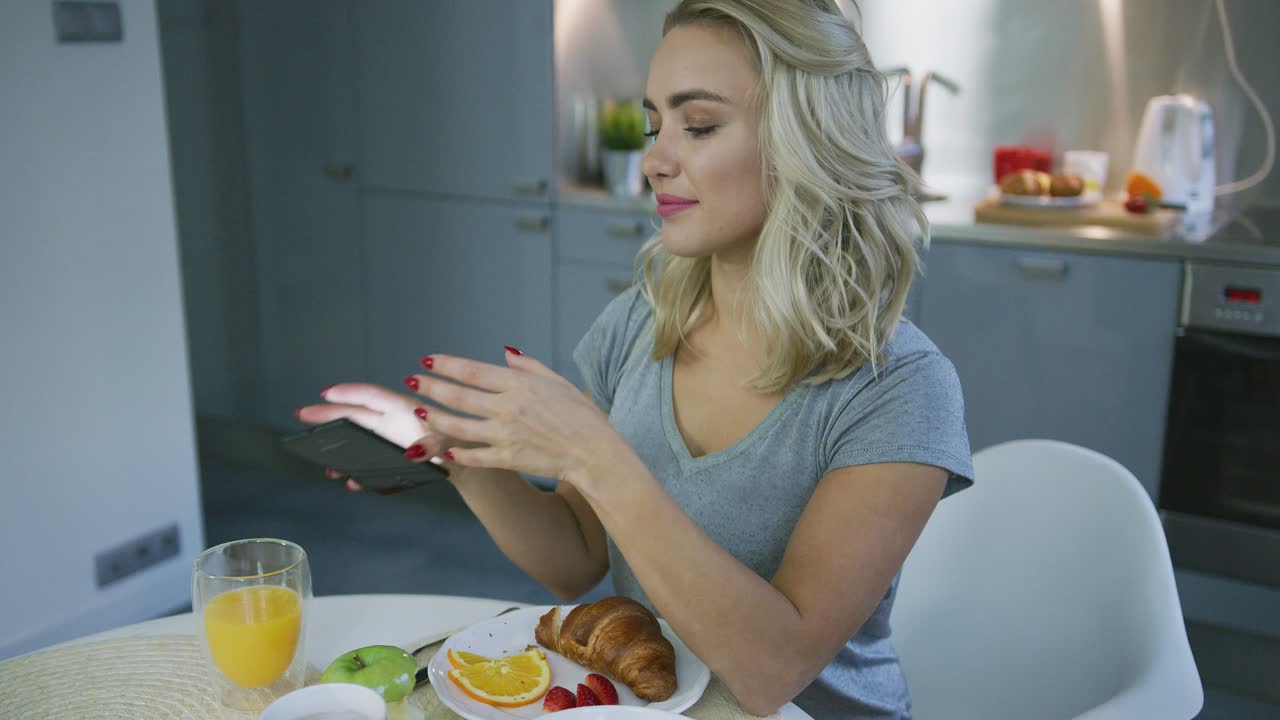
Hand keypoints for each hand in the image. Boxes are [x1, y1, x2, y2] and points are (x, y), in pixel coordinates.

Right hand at [296, 382, 457, 492]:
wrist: (467, 465)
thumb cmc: (459, 446)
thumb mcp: (448, 442)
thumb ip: (432, 445)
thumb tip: (413, 451)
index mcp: (405, 411)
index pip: (372, 397)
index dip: (349, 393)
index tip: (326, 392)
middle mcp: (395, 422)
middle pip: (357, 415)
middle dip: (330, 414)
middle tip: (303, 414)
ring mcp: (392, 439)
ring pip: (360, 438)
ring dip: (340, 446)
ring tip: (323, 458)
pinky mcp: (394, 456)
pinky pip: (370, 460)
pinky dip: (358, 470)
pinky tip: (349, 480)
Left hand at [408, 348, 616, 481]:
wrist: (594, 451)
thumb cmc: (580, 415)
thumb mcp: (557, 381)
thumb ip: (528, 367)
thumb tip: (506, 353)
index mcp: (520, 385)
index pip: (473, 371)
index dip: (447, 365)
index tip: (428, 360)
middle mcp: (508, 407)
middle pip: (459, 396)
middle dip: (431, 387)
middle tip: (413, 381)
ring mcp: (506, 434)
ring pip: (460, 426)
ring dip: (436, 417)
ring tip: (420, 411)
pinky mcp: (508, 458)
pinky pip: (475, 455)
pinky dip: (457, 452)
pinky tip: (444, 448)